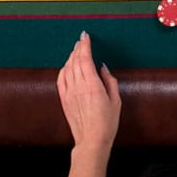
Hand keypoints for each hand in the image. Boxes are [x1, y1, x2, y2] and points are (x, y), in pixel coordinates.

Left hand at [56, 31, 120, 154]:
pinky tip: (67, 66)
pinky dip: (64, 69)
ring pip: (67, 68)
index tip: (85, 36)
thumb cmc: (107, 123)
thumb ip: (109, 81)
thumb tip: (103, 67)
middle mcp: (79, 87)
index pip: (85, 59)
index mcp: (92, 85)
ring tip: (76, 50)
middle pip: (75, 61)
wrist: (91, 141)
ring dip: (71, 57)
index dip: (84, 45)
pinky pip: (61, 79)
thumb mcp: (115, 100)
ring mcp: (69, 93)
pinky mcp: (64, 100)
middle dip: (78, 48)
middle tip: (82, 40)